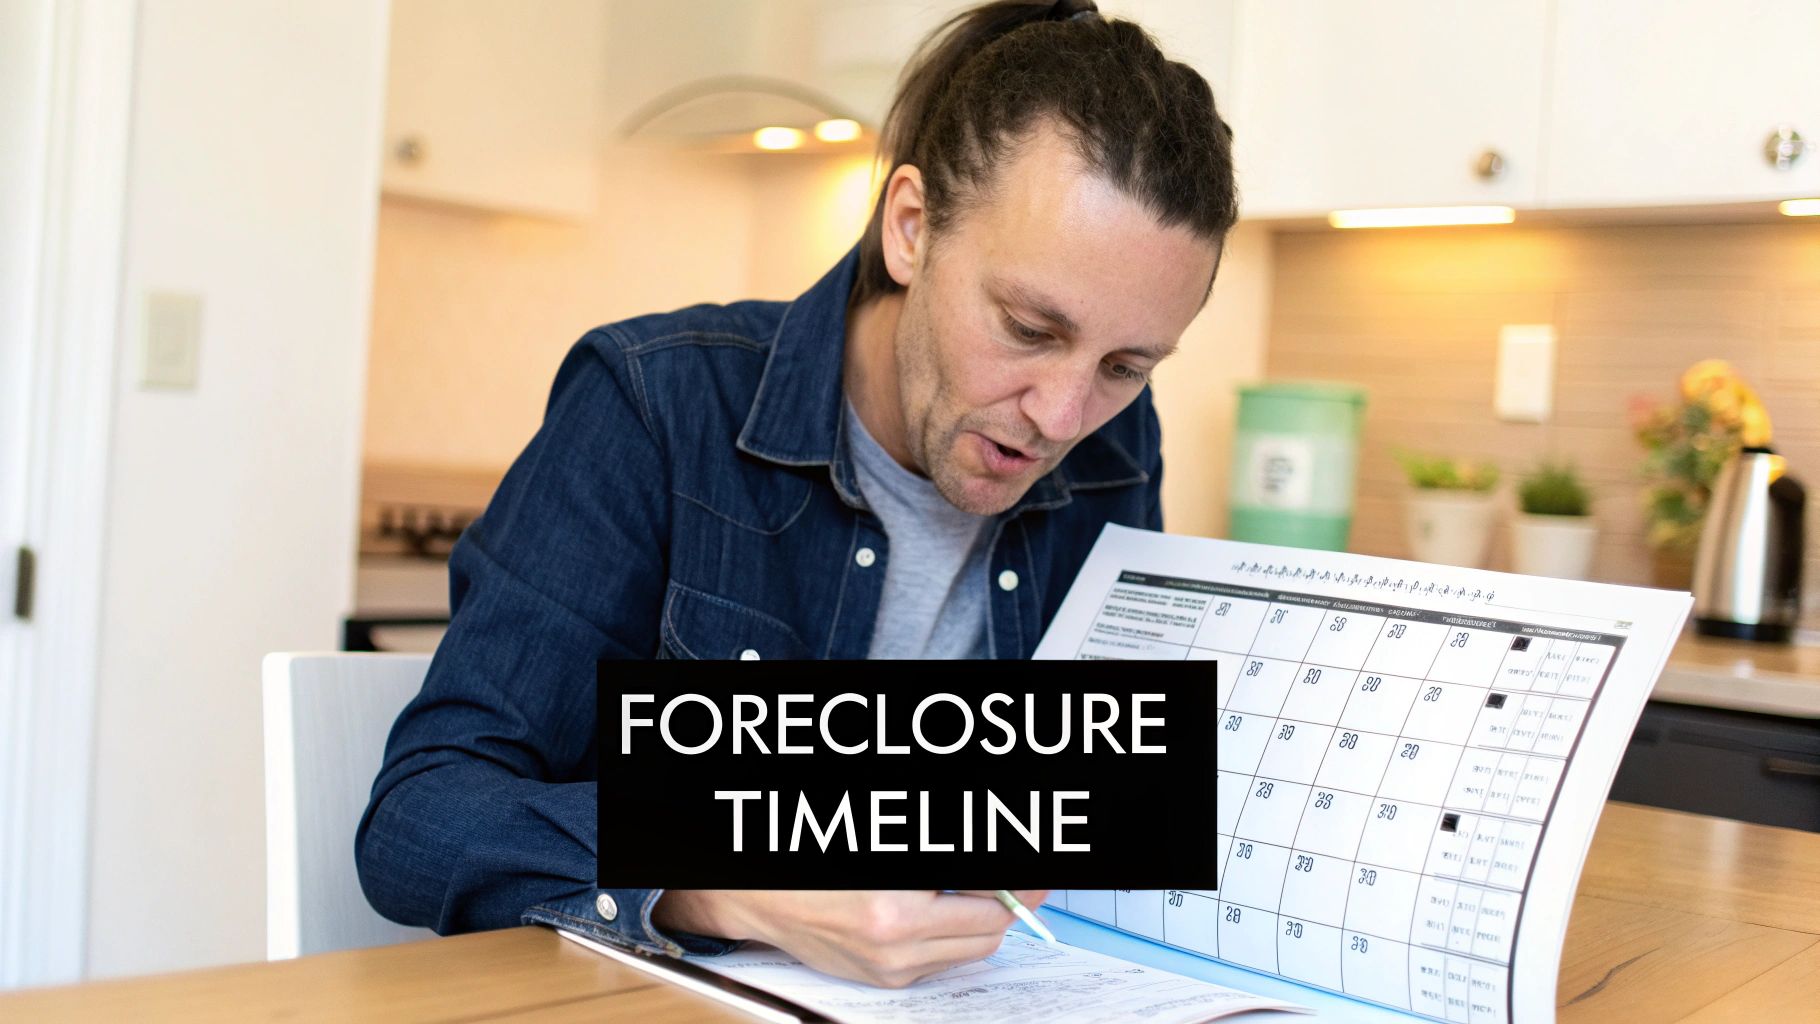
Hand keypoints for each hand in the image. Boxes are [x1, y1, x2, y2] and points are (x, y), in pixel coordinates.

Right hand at [652, 889, 1050, 987]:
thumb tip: (1001, 872)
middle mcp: (895, 948)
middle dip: (1005, 900)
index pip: (991, 903)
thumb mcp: (885, 849)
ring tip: (964, 888)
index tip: (1037, 871)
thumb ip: (949, 858)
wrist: (759, 895)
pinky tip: (932, 905)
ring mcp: (890, 969)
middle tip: (1009, 875)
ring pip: (973, 950)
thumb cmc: (813, 864)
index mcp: (895, 911)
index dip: (1021, 884)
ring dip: (981, 918)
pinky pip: (942, 961)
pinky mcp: (883, 981)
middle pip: (990, 931)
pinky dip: (951, 934)